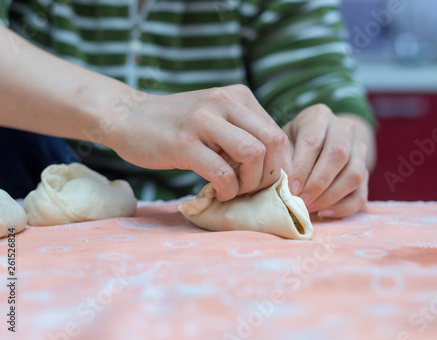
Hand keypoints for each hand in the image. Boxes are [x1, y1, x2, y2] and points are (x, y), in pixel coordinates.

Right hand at [107, 85, 290, 201]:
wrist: (128, 116)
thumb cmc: (176, 125)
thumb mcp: (215, 119)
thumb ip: (242, 134)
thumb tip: (272, 168)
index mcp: (238, 97)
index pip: (277, 133)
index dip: (280, 165)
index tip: (269, 184)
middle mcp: (225, 102)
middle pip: (273, 142)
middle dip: (270, 174)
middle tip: (254, 189)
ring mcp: (203, 121)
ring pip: (253, 154)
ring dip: (250, 182)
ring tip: (235, 190)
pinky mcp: (184, 143)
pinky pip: (222, 172)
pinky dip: (228, 189)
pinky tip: (219, 192)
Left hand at [283, 104, 371, 217]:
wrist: (314, 142)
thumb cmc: (291, 144)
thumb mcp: (282, 143)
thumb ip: (283, 159)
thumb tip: (284, 185)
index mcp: (319, 116)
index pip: (313, 141)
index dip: (302, 167)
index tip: (291, 188)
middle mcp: (344, 128)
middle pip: (339, 155)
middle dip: (318, 182)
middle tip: (300, 200)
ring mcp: (359, 150)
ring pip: (354, 174)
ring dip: (330, 196)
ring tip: (309, 207)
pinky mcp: (366, 172)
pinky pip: (362, 194)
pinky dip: (343, 208)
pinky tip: (324, 213)